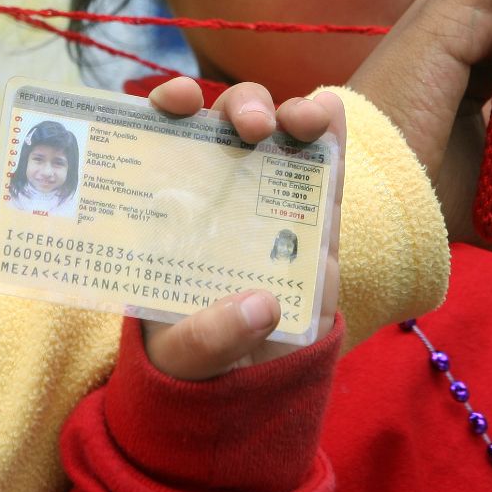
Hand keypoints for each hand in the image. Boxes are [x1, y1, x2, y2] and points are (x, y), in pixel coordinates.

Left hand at [140, 91, 345, 378]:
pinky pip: (324, 174)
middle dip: (239, 108)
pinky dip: (330, 138)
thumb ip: (209, 337)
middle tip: (249, 127)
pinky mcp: (314, 225)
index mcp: (169, 208)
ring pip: (279, 140)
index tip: (178, 100)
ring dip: (292, 115)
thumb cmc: (195, 361)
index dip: (168, 106)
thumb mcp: (183, 358)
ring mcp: (268, 204)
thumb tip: (262, 307)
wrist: (246, 391)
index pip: (161, 140)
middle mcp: (217, 192)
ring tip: (303, 118)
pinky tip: (330, 110)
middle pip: (225, 128)